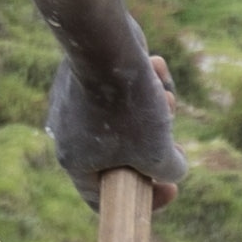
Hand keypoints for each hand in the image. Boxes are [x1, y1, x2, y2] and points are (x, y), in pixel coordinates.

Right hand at [43, 8, 194, 197]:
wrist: (106, 41)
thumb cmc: (128, 105)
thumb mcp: (158, 152)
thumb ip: (167, 170)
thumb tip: (173, 169)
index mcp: (75, 162)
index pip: (103, 198)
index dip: (142, 200)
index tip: (170, 189)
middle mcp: (68, 134)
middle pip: (121, 157)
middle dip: (155, 146)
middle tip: (173, 141)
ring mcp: (75, 101)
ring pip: (128, 119)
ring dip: (156, 110)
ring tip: (165, 95)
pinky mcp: (88, 73)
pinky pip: (122, 88)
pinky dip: (145, 81)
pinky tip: (154, 65)